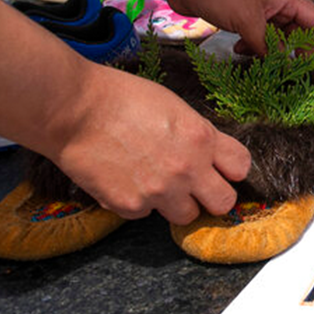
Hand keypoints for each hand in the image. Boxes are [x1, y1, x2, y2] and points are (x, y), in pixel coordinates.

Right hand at [41, 63, 250, 224]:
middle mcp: (187, 169)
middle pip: (224, 203)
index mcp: (201, 138)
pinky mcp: (131, 206)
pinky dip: (139, 202)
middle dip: (211, 195)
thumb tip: (209, 155)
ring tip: (154, 181)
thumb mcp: (174, 107)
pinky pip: (147, 214)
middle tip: (194, 186)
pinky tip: (124, 179)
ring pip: (187, 215)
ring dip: (176, 203)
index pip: (241, 168)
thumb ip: (197, 135)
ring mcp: (159, 191)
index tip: (220, 169)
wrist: (72, 109)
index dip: (231, 170)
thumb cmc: (120, 98)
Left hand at [148, 0, 313, 63]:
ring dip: (273, 53)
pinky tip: (242, 53)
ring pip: (276, 36)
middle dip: (299, 54)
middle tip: (299, 76)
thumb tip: (280, 66)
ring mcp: (257, 8)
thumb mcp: (247, 20)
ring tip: (268, 68)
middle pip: (299, 32)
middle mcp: (276, 2)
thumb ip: (267, 46)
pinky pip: (256, 36)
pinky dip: (253, 47)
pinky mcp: (240, 14)